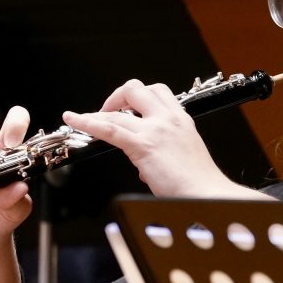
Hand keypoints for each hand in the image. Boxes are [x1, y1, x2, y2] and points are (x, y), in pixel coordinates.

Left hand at [62, 79, 229, 196]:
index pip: (158, 92)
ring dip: (99, 111)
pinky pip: (109, 129)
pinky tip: (75, 120)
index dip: (138, 96)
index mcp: (181, 120)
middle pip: (137, 89)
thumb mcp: (185, 156)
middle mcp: (169, 119)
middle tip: (108, 111)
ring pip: (119, 108)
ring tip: (84, 118)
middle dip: (118, 97)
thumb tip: (145, 164)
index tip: (127, 107)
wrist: (207, 193)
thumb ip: (164, 153)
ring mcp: (156, 130)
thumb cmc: (199, 182)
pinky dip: (88, 122)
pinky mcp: (143, 146)